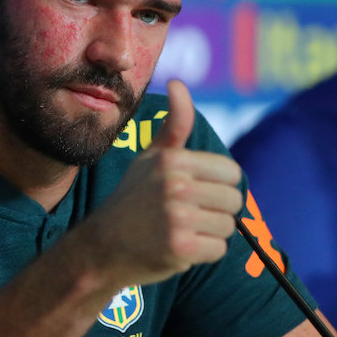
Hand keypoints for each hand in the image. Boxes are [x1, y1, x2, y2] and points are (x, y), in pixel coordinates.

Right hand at [80, 79, 242, 285]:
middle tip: (184, 216)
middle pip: (233, 200)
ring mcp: (178, 217)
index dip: (216, 186)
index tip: (191, 193)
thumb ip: (174, 124)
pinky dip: (203, 253)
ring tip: (179, 231)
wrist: (102, 246)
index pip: (231, 173)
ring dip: (209, 233)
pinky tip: (178, 248)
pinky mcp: (181, 248)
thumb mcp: (150, 157)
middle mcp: (176, 185)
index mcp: (173, 160)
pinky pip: (218, 249)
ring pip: (227, 226)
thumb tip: (177, 83)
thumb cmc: (132, 199)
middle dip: (214, 211)